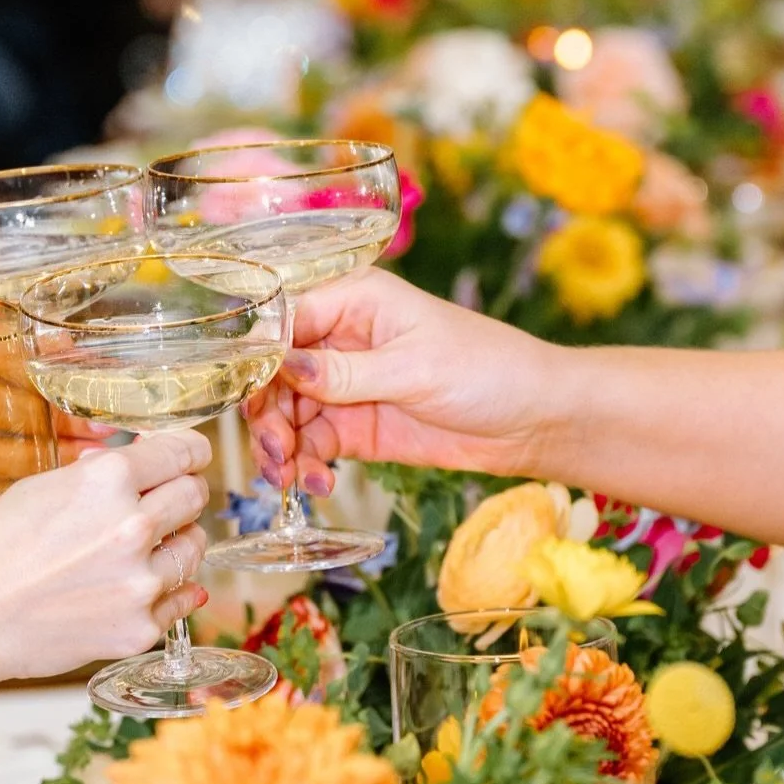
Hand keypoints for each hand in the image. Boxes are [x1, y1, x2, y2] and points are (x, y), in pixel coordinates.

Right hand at [0, 430, 212, 684]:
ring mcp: (140, 583)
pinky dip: (168, 590)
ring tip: (143, 549)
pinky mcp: (139, 627)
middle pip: (195, 496)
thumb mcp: (40, 489)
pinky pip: (180, 600)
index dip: (189, 454)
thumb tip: (137, 465)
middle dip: (182, 494)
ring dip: (177, 542)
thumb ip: (97, 477)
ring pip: (194, 548)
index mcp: (107, 481)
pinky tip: (144, 585)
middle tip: (166, 501)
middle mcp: (133, 527)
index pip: (183, 453)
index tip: (189, 458)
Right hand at [242, 270, 560, 493]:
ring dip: (280, 447)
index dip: (258, 359)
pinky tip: (315, 483)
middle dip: (266, 413)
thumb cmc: (488, 370)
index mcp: (354, 300)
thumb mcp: (415, 368)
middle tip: (275, 451)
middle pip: (274, 373)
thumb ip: (345, 373)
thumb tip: (284, 367)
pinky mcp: (355, 427)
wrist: (535, 421)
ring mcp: (346, 386)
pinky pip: (311, 444)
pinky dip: (304, 465)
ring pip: (286, 413)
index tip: (249, 397)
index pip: (284, 321)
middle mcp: (341, 339)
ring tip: (290, 478)